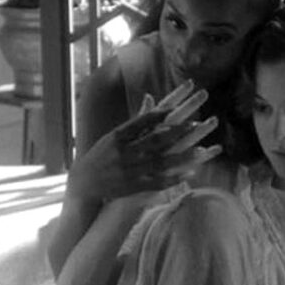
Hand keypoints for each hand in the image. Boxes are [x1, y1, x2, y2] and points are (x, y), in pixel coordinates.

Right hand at [66, 81, 221, 201]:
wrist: (84, 183)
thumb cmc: (101, 156)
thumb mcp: (113, 135)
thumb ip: (135, 121)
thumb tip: (151, 98)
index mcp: (119, 136)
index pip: (142, 121)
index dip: (160, 114)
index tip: (176, 106)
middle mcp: (125, 152)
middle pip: (155, 140)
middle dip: (176, 132)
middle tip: (195, 124)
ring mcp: (131, 170)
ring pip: (161, 161)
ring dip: (182, 156)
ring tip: (200, 150)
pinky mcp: (135, 186)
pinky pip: (158, 182)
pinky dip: (175, 177)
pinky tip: (190, 173)